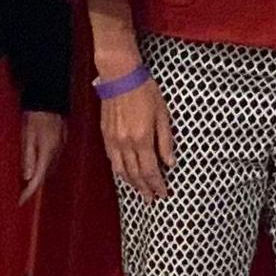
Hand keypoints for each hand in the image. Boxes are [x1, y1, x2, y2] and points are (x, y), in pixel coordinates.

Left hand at [20, 111, 64, 204]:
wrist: (50, 99)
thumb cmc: (34, 116)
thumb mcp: (27, 136)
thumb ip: (27, 157)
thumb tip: (26, 177)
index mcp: (47, 153)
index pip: (37, 179)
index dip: (28, 193)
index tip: (20, 202)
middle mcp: (57, 153)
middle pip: (45, 176)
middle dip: (33, 186)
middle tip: (20, 193)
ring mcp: (61, 148)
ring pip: (49, 169)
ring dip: (39, 176)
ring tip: (26, 182)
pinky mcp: (62, 142)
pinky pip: (53, 160)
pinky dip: (44, 166)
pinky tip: (37, 165)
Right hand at [101, 76, 171, 201]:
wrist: (120, 76)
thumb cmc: (145, 91)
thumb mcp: (162, 115)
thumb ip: (165, 141)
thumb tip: (170, 163)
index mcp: (142, 139)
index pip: (150, 171)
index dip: (157, 185)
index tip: (163, 194)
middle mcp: (125, 143)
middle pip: (135, 175)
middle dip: (144, 189)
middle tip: (151, 199)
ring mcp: (113, 140)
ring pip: (121, 170)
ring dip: (131, 184)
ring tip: (139, 191)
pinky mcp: (105, 134)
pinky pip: (112, 159)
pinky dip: (119, 171)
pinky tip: (125, 173)